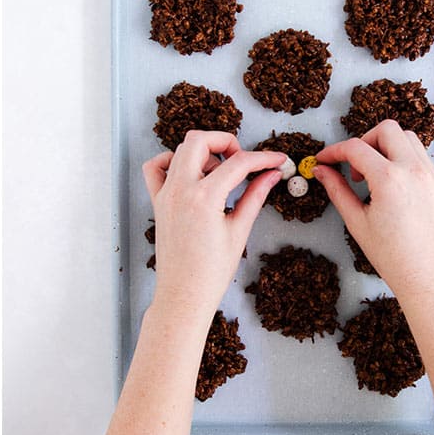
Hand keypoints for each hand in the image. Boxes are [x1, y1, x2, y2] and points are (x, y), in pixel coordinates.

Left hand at [142, 131, 285, 320]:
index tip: (277, 159)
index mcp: (204, 198)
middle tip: (243, 160)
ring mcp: (165, 192)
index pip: (238, 163)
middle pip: (200, 139)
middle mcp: (180, 189)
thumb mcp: (239, 231)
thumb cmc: (211, 272)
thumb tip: (271, 175)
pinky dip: (172, 161)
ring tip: (222, 174)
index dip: (263, 158)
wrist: (183, 295)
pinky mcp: (157, 200)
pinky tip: (191, 175)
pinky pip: (156, 167)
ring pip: (180, 149)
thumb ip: (255, 197)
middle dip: (226, 141)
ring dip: (204, 152)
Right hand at [314, 120, 433, 302]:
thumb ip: (337, 190)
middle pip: (386, 129)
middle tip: (354, 164)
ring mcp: (430, 176)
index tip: (325, 159)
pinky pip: (419, 156)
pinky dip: (402, 158)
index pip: (355, 147)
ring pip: (407, 137)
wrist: (430, 280)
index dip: (334, 151)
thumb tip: (322, 172)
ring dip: (385, 146)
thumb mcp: (357, 222)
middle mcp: (413, 171)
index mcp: (390, 180)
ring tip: (374, 173)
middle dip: (364, 140)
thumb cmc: (396, 258)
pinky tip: (391, 183)